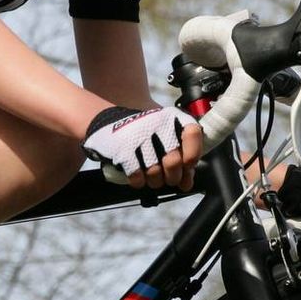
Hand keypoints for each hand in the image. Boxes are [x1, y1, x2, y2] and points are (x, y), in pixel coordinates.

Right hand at [82, 106, 203, 191]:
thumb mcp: (165, 134)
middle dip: (173, 177)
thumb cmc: (144, 134)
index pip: (192, 133)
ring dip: (155, 182)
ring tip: (152, 179)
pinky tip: (138, 178)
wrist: (107, 121)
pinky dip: (138, 182)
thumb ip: (181, 155)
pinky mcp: (122, 147)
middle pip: (174, 161)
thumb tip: (187, 182)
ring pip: (154, 172)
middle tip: (169, 179)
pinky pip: (136, 175)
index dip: (193, 154)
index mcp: (172, 117)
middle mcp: (157, 123)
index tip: (188, 165)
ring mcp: (138, 134)